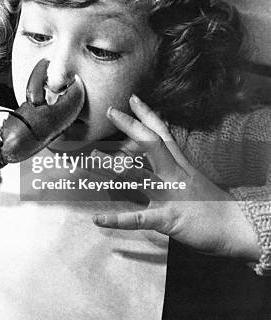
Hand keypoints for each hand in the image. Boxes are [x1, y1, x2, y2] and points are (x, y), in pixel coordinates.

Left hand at [92, 94, 260, 260]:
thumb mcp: (193, 180)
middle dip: (131, 127)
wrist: (239, 229)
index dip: (148, 115)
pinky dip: (117, 220)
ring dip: (112, 168)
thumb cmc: (213, 207)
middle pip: (151, 144)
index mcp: (180, 166)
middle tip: (110, 111)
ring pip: (139, 176)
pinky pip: (139, 218)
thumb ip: (173, 169)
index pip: (162, 134)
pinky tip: (98, 219)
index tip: (132, 98)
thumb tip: (156, 160)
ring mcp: (171, 195)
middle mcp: (174, 175)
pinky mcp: (169, 218)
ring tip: (89, 160)